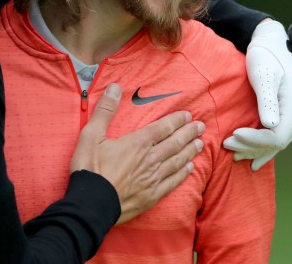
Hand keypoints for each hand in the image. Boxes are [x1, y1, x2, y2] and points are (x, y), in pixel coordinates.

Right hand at [71, 83, 204, 223]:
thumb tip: (114, 87)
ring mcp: (153, 178)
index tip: (188, 116)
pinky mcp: (152, 195)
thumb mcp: (91, 135)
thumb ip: (105, 110)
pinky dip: (183, 173)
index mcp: (138, 143)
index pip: (163, 128)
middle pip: (175, 143)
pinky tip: (189, 169)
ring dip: (189, 151)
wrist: (92, 203)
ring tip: (200, 144)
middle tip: (201, 126)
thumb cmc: (90, 168)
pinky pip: (173, 182)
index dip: (177, 121)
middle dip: (189, 133)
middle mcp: (150, 159)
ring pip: (177, 161)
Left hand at [223, 19, 291, 170]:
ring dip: (254, 150)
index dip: (255, 140)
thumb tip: (270, 125)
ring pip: (275, 143)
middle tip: (227, 144)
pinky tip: (251, 158)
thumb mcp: (263, 75)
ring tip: (233, 154)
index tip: (233, 134)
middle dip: (251, 146)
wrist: (270, 44)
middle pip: (276, 143)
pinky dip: (261, 148)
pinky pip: (274, 137)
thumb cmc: (265, 56)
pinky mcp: (283, 114)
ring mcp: (291, 116)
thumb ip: (267, 100)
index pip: (277, 136)